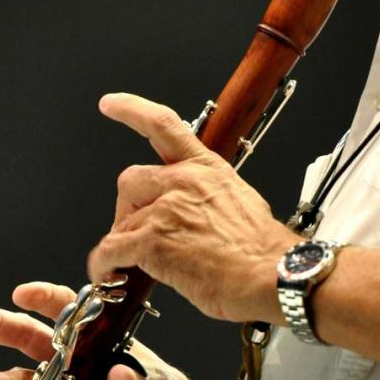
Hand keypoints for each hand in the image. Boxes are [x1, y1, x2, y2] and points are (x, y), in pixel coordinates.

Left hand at [89, 93, 293, 322]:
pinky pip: (111, 248)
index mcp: (206, 169)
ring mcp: (166, 209)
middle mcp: (184, 182)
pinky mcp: (153, 240)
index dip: (131, 110)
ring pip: (121, 221)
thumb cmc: (263, 250)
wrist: (273, 274)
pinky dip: (106, 263)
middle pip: (130, 180)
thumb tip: (195, 211)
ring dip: (124, 243)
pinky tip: (112, 272)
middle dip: (128, 208)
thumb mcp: (242, 202)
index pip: (164, 125)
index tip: (110, 104)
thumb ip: (209, 197)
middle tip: (136, 232)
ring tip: (134, 262)